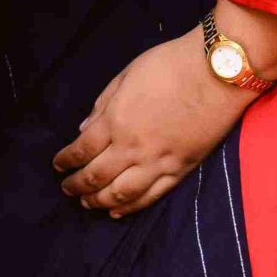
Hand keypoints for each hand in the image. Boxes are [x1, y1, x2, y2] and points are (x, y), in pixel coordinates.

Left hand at [54, 34, 248, 217]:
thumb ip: (103, 104)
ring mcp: (158, 162)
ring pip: (121, 193)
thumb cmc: (170, 64)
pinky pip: (152, 196)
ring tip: (87, 204)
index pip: (82, 149)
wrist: (218, 73)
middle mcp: (132, 147)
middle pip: (96, 176)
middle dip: (77, 185)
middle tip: (67, 189)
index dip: (66, 160)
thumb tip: (83, 130)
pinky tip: (118, 211)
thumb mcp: (127, 75)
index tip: (58, 165)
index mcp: (116, 120)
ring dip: (99, 201)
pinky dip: (132, 207)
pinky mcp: (181, 169)